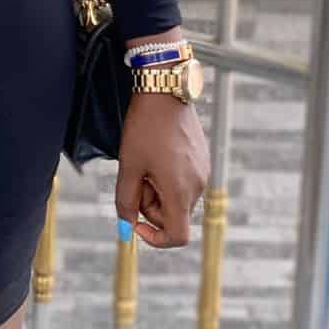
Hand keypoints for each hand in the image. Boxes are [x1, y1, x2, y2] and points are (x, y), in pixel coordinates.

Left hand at [115, 92, 209, 247]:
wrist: (165, 91)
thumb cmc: (145, 127)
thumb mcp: (129, 165)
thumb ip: (126, 200)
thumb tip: (125, 226)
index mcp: (181, 191)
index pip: (177, 237)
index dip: (155, 238)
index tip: (136, 222)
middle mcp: (198, 185)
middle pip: (173, 214)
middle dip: (150, 204)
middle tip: (134, 176)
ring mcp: (203, 171)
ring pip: (177, 197)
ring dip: (157, 189)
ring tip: (145, 160)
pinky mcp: (202, 159)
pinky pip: (184, 180)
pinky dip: (167, 176)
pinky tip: (156, 152)